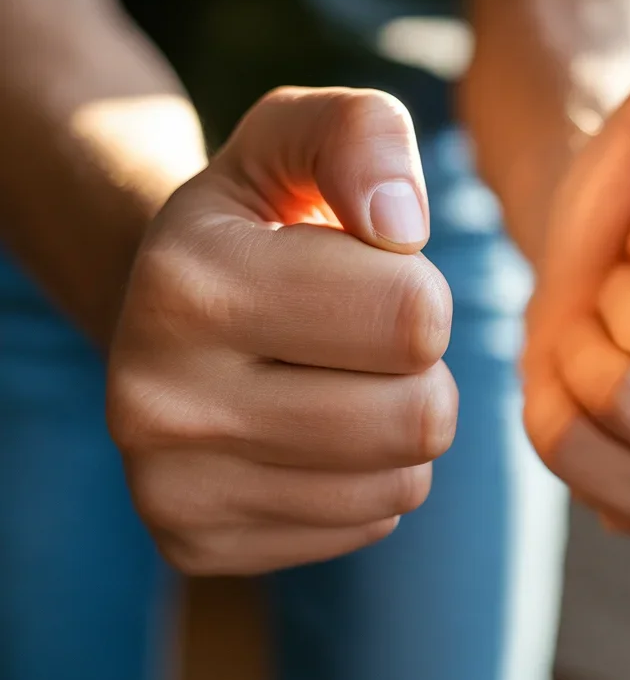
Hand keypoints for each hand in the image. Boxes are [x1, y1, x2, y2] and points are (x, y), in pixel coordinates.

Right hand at [107, 89, 456, 573]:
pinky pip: (368, 524)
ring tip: (338, 380)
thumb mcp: (297, 139)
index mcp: (189, 283)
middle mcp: (157, 398)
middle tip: (365, 339)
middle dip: (420, 368)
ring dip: (399, 425)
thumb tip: (401, 223)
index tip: (366, 274)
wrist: (168, 311)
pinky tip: (311, 433)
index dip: (418, 289)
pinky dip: (367, 478)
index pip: (413, 316)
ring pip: (401, 482)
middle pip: (417, 417)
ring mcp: (171, 487)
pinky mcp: (196, 545)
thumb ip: (361, 135)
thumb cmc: (257, 222)